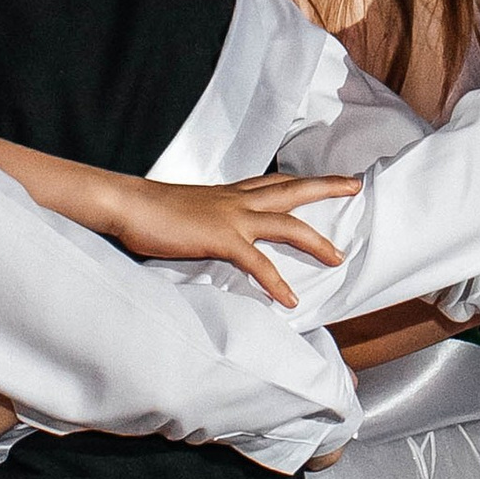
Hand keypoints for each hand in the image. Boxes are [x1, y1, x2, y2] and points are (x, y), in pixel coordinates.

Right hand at [95, 169, 356, 307]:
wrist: (125, 204)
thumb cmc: (143, 211)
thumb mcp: (180, 212)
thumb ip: (198, 220)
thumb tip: (198, 232)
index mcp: (225, 194)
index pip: (269, 182)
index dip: (296, 181)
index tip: (318, 178)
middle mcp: (234, 200)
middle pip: (291, 190)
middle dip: (325, 187)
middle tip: (354, 185)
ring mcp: (230, 217)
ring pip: (287, 224)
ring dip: (316, 241)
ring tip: (337, 259)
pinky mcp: (221, 239)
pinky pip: (258, 263)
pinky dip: (276, 282)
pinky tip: (289, 301)